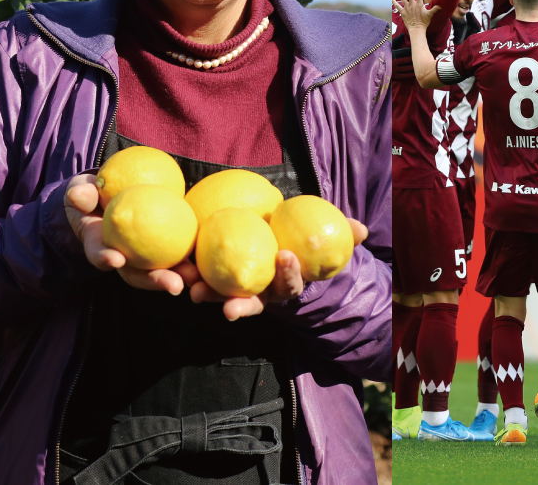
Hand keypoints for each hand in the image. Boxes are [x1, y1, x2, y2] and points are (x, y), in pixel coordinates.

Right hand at [64, 174, 197, 295]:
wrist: (104, 198)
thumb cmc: (90, 195)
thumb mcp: (81, 191)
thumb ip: (80, 194)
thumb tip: (79, 195)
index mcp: (98, 245)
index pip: (100, 254)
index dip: (105, 258)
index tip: (116, 259)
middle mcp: (121, 257)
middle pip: (136, 274)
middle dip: (154, 281)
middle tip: (173, 285)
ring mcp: (141, 256)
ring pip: (158, 271)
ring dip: (177, 277)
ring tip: (195, 278)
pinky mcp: (159, 248)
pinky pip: (175, 254)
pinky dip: (188, 260)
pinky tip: (205, 259)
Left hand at [189, 219, 367, 320]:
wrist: (278, 250)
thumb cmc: (304, 246)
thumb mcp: (324, 240)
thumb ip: (342, 235)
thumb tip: (362, 229)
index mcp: (286, 283)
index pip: (290, 283)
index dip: (290, 274)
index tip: (286, 256)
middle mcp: (262, 292)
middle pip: (252, 302)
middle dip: (240, 306)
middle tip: (228, 307)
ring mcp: (238, 288)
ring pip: (222, 296)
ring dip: (208, 295)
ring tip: (192, 292)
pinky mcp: (216, 278)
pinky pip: (202, 278)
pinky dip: (189, 276)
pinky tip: (175, 269)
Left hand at [396, 0, 435, 31]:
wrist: (417, 29)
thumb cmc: (424, 22)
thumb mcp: (430, 15)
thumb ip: (434, 9)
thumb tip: (440, 6)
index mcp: (419, 4)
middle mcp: (413, 4)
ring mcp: (407, 8)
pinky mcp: (403, 12)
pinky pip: (397, 6)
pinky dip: (394, 2)